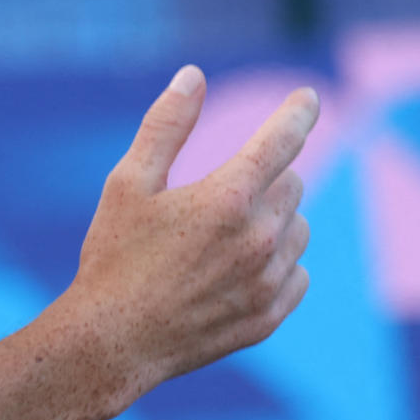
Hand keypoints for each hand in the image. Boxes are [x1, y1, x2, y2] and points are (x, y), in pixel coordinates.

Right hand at [57, 69, 315, 413]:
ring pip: (298, 228)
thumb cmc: (114, 257)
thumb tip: (193, 76)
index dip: (297, 113)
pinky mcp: (270, 315)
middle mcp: (258, 237)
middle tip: (217, 196)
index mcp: (226, 197)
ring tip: (222, 238)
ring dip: (274, 221)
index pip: (282, 140)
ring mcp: (268, 280)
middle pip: (291, 183)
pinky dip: (278, 264)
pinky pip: (299, 273)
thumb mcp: (128, 183)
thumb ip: (165, 125)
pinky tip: (236, 271)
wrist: (111, 343)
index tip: (308, 98)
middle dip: (263, 180)